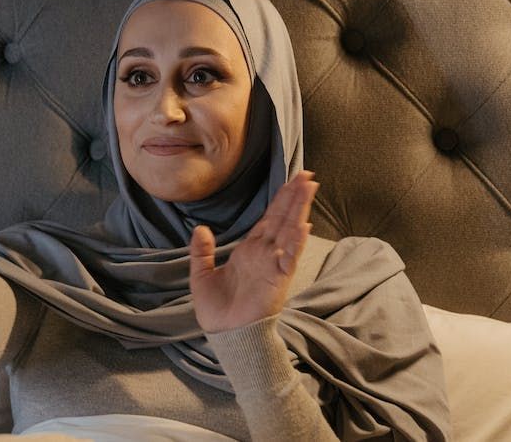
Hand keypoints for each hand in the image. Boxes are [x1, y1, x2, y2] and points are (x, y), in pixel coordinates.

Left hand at [188, 170, 318, 333]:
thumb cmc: (216, 311)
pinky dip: (296, 241)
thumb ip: (201, 252)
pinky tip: (304, 224)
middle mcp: (264, 254)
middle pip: (282, 218)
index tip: (290, 182)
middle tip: (306, 174)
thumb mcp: (201, 276)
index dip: (279, 200)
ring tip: (309, 187)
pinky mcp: (278, 279)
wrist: (226, 335)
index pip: (267, 220)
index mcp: (248, 252)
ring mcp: (273, 265)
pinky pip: (289, 257)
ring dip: (299, 209)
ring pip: (289, 230)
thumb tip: (201, 228)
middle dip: (293, 196)